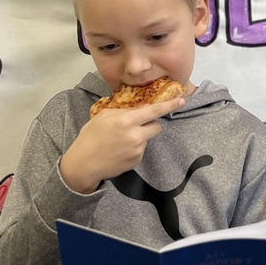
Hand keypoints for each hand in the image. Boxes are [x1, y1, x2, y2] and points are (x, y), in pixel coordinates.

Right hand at [59, 97, 184, 193]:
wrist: (83, 164)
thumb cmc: (90, 137)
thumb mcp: (104, 116)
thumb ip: (124, 111)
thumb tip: (141, 108)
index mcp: (127, 121)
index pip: (154, 111)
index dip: (170, 105)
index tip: (182, 100)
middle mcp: (136, 136)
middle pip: (156, 126)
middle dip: (150, 123)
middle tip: (136, 124)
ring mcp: (138, 150)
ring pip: (147, 138)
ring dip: (140, 136)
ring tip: (121, 140)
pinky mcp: (136, 161)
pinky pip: (141, 149)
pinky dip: (134, 147)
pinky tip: (120, 149)